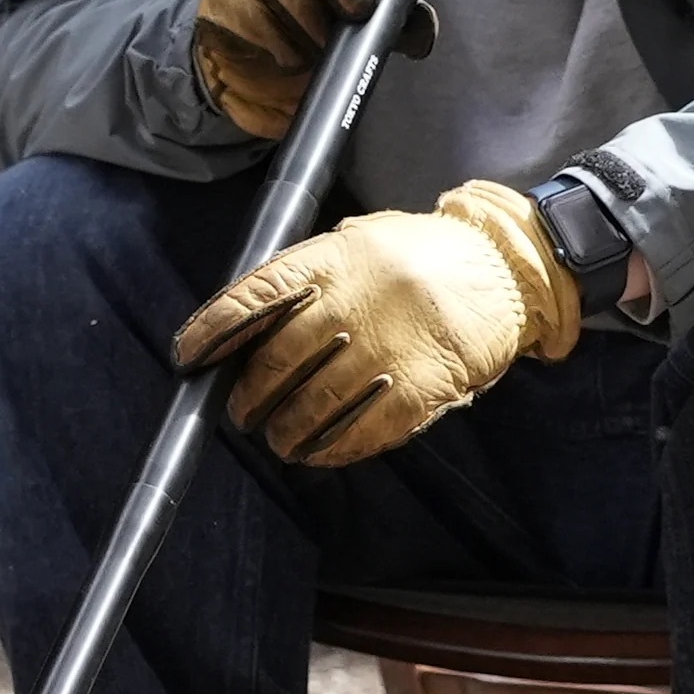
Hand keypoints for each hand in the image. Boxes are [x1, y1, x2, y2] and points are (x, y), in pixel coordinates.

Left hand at [172, 181, 576, 462]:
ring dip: (287, 429)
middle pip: (278, 360)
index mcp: (335, 258)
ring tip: (280, 438)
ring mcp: (388, 347)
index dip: (216, 329)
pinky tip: (321, 452)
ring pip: (314, 403)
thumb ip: (310, 278)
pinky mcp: (420, 386)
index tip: (190, 355)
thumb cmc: (420, 256)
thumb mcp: (359, 242)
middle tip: (242, 410)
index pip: (257, 296)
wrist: (504, 269)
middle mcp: (355, 301)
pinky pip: (362, 429)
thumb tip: (249, 327)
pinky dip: (334, 447)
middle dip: (250, 393)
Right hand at [192, 0, 406, 137]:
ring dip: (304, 11)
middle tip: (360, 8)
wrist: (252, 48)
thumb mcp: (359, 11)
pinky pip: (241, 8)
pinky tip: (290, 56)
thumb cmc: (316, 16)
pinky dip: (271, 37)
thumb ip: (393, 17)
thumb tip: (422, 33)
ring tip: (323, 45)